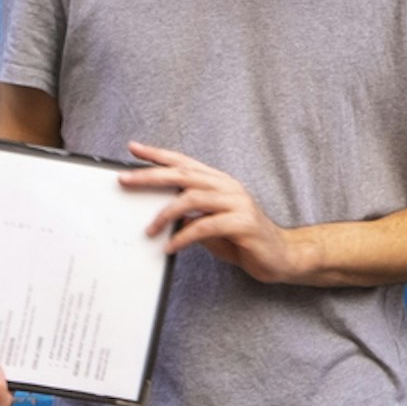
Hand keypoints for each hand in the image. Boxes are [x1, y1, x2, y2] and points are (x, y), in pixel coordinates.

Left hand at [122, 144, 310, 282]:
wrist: (282, 257)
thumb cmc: (244, 241)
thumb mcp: (210, 225)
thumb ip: (190, 216)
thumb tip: (161, 215)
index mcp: (220, 183)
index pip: (184, 163)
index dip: (158, 154)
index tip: (133, 148)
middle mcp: (229, 187)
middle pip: (183, 175)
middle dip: (151, 176)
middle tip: (125, 180)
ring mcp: (238, 203)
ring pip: (192, 198)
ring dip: (164, 214)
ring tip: (148, 230)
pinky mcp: (243, 224)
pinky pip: (205, 226)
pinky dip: (183, 237)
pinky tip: (170, 247)